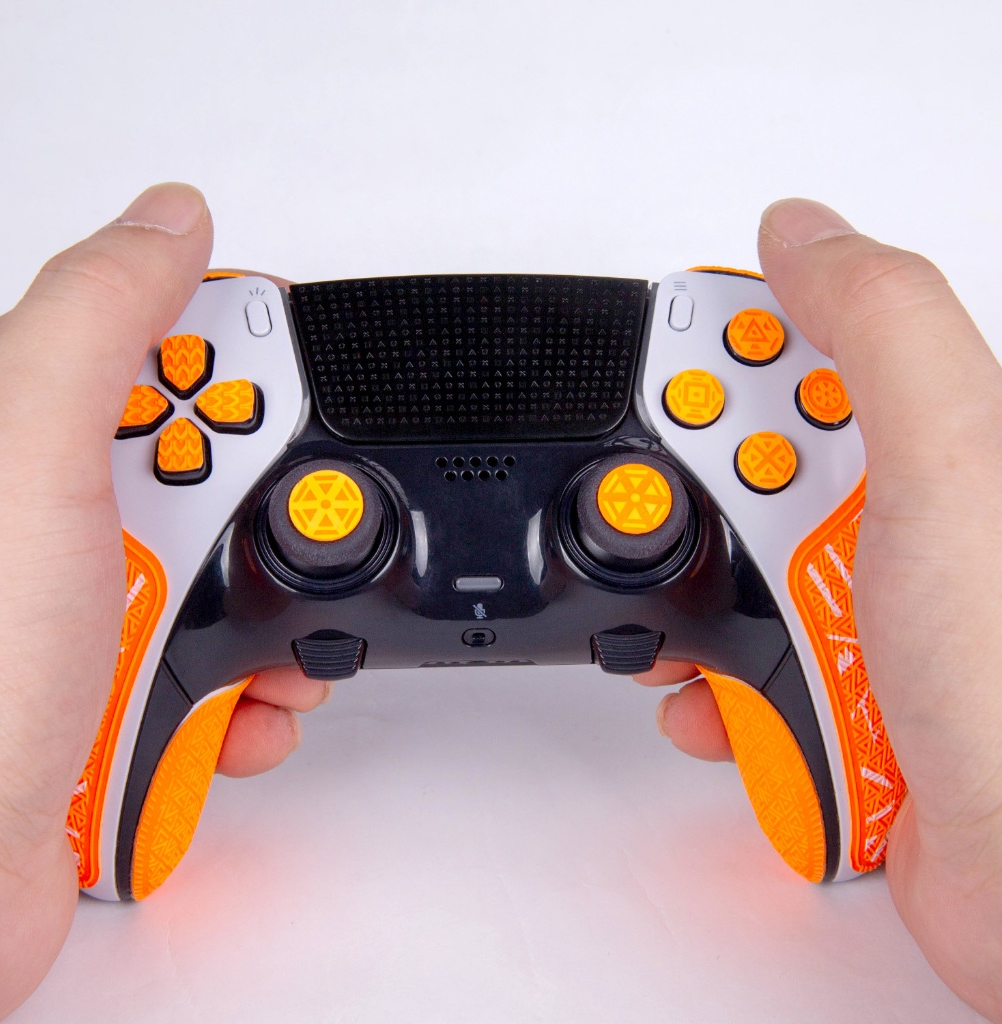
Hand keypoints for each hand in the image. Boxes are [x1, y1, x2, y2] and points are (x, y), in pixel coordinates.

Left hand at [0, 184, 326, 1022]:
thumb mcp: (27, 463)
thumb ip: (98, 324)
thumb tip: (170, 217)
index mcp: (18, 435)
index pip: (154, 343)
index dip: (236, 359)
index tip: (282, 389)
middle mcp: (55, 517)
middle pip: (212, 462)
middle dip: (258, 509)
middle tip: (216, 545)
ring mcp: (93, 605)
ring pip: (233, 567)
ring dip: (271, 612)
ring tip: (238, 648)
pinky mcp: (128, 682)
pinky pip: (228, 654)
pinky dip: (255, 686)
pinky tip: (234, 707)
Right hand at [639, 198, 1001, 1021]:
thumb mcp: (952, 471)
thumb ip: (880, 331)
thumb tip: (803, 231)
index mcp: (939, 444)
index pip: (810, 344)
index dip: (725, 349)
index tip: (669, 370)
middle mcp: (902, 519)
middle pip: (749, 461)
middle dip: (706, 503)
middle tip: (740, 537)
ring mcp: (861, 607)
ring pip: (729, 565)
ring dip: (697, 603)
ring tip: (727, 638)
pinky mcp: (826, 682)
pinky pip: (732, 653)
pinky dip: (706, 679)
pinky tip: (720, 699)